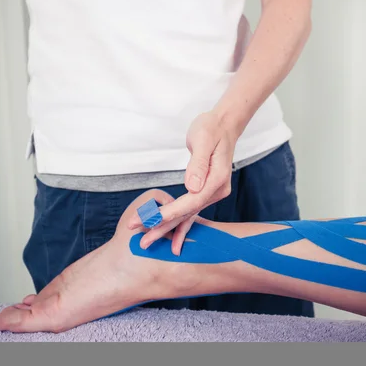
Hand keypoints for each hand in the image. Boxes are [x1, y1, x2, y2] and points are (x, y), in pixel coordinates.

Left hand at [127, 111, 238, 254]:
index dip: (170, 212)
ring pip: (187, 214)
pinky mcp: (205, 192)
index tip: (150, 220)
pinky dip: (178, 224)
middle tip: (142, 240)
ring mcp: (213, 193)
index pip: (192, 201)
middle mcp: (217, 190)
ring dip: (166, 228)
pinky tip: (170, 241)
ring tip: (146, 241)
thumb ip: (199, 164)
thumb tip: (193, 186)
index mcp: (217, 179)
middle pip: (188, 212)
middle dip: (163, 226)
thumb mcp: (204, 140)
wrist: (223, 125)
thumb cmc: (211, 129)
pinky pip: (189, 210)